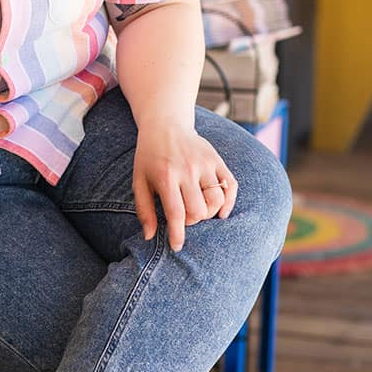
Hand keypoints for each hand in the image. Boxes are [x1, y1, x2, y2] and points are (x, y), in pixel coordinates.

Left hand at [132, 122, 236, 251]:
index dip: (178, 235)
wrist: (165, 124)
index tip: (177, 247)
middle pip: (199, 209)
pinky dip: (229, 202)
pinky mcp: (217, 159)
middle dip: (193, 221)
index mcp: (165, 176)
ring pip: (217, 200)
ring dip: (210, 212)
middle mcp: (187, 170)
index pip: (176, 213)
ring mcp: (204, 163)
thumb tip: (149, 237)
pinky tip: (221, 210)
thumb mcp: (139, 180)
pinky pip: (231, 185)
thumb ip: (144, 209)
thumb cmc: (149, 157)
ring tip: (199, 210)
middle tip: (185, 217)